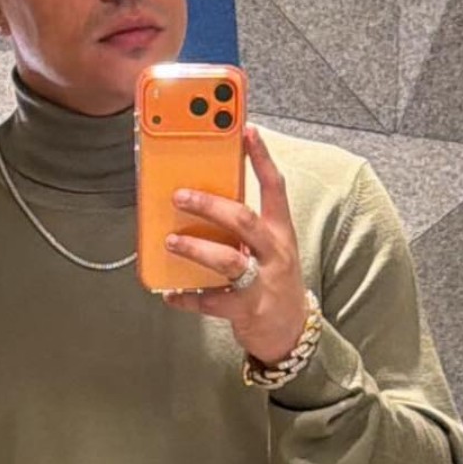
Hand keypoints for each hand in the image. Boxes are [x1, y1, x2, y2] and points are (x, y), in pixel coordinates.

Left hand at [162, 125, 308, 365]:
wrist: (292, 331)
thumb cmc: (272, 279)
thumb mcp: (268, 248)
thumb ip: (243, 226)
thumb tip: (202, 198)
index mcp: (280, 231)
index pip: (275, 187)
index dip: (262, 158)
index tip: (247, 131)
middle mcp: (274, 253)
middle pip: (244, 221)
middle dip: (210, 205)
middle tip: (180, 196)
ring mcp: (262, 282)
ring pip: (228, 260)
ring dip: (196, 248)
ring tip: (171, 240)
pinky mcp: (247, 309)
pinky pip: (212, 301)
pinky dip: (188, 297)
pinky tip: (170, 294)